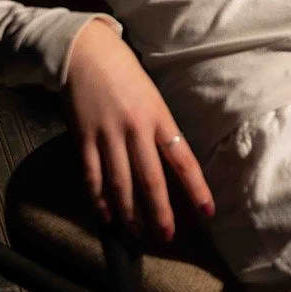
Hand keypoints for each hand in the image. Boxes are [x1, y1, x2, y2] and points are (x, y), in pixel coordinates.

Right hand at [64, 18, 213, 242]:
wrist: (86, 54)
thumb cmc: (125, 75)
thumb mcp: (152, 98)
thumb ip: (159, 129)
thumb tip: (170, 163)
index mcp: (160, 118)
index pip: (184, 160)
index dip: (196, 189)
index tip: (207, 212)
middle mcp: (136, 130)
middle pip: (152, 179)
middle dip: (160, 212)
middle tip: (167, 237)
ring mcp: (108, 135)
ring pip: (120, 184)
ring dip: (129, 213)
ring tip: (136, 234)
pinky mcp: (83, 138)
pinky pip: (92, 176)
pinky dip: (98, 199)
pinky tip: (105, 216)